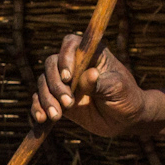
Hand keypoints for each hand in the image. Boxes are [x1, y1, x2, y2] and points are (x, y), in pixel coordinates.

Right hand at [32, 33, 146, 137]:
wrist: (125, 120)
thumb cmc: (127, 97)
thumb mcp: (118, 88)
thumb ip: (101, 82)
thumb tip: (90, 74)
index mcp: (91, 54)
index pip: (70, 45)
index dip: (65, 57)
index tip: (68, 77)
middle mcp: (74, 65)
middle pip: (51, 64)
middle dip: (55, 84)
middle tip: (68, 102)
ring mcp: (64, 82)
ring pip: (43, 82)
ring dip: (46, 98)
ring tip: (56, 116)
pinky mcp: (58, 99)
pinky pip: (40, 99)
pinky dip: (37, 108)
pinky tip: (41, 119)